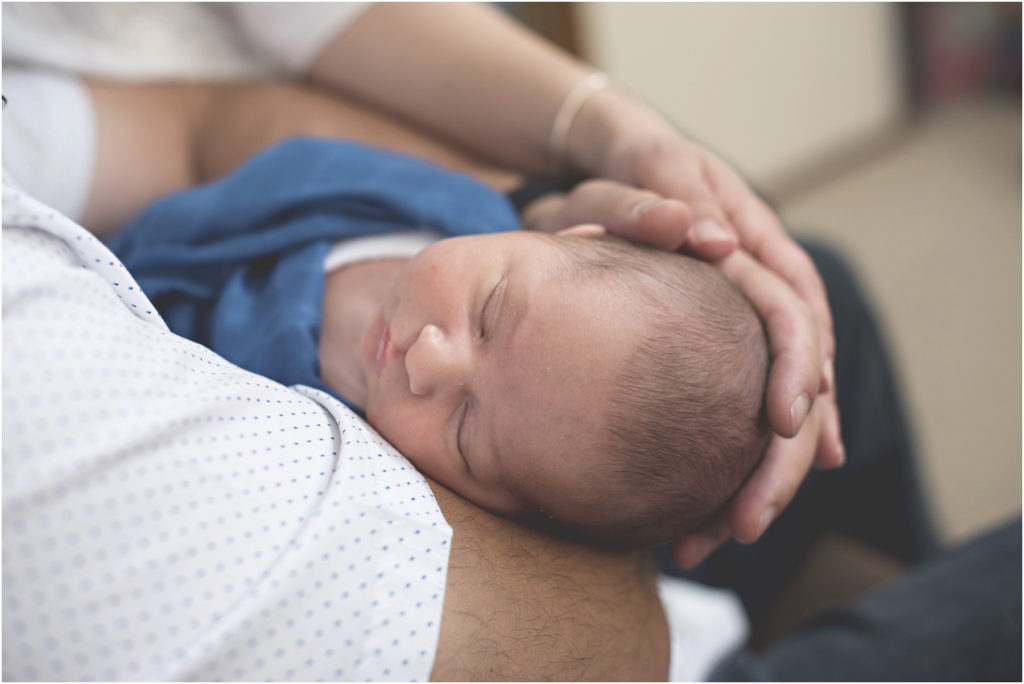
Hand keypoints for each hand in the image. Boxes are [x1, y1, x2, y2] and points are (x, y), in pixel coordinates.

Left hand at [522, 180, 843, 564]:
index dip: (799, 364)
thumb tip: (709, 238)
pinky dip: (741, 458)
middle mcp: (760, 286)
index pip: (797, 305)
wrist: (611, 182)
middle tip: (751, 517)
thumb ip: (653, 203)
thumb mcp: (630, 178)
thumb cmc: (621, 175)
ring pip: (778, 404)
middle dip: (784, 453)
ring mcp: (744, 322)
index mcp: (753, 239)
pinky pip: (744, 407)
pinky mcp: (724, 350)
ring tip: (734, 533)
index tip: (786, 422)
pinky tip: (727, 508)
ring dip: (765, 473)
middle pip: (800, 374)